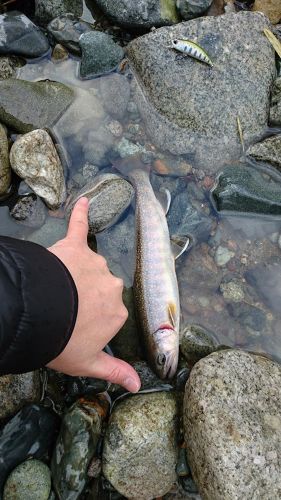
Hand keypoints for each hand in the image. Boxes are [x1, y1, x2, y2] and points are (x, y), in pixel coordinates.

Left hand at [47, 197, 139, 392]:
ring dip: (76, 276)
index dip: (91, 323)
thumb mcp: (88, 363)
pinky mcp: (76, 248)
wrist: (40, 315)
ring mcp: (96, 265)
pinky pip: (79, 228)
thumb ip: (116, 372)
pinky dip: (80, 215)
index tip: (76, 329)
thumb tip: (139, 384)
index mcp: (118, 313)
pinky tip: (83, 201)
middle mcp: (114, 286)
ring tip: (54, 290)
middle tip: (63, 311)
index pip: (110, 315)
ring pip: (89, 268)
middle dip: (85, 299)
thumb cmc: (63, 341)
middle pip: (102, 290)